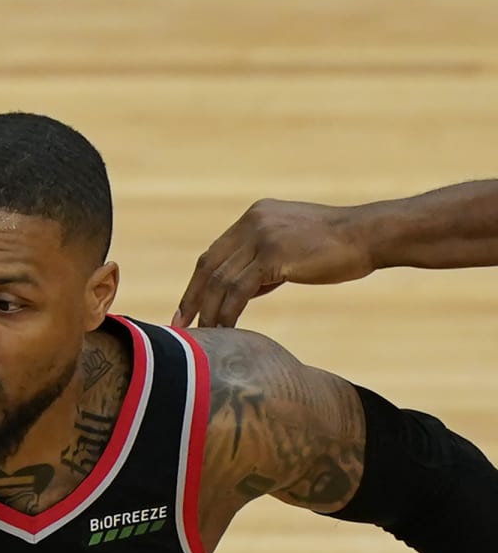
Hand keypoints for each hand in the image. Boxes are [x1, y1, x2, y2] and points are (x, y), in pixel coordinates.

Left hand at [175, 199, 375, 327]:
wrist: (371, 235)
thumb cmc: (337, 247)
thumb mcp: (290, 247)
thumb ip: (263, 263)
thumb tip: (241, 290)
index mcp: (254, 216)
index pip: (214, 254)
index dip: (197, 284)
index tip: (185, 309)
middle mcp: (252, 222)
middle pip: (209, 266)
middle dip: (192, 299)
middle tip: (180, 328)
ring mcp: (262, 236)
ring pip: (221, 280)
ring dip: (209, 311)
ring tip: (204, 336)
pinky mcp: (273, 254)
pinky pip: (239, 290)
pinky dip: (228, 312)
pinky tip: (225, 328)